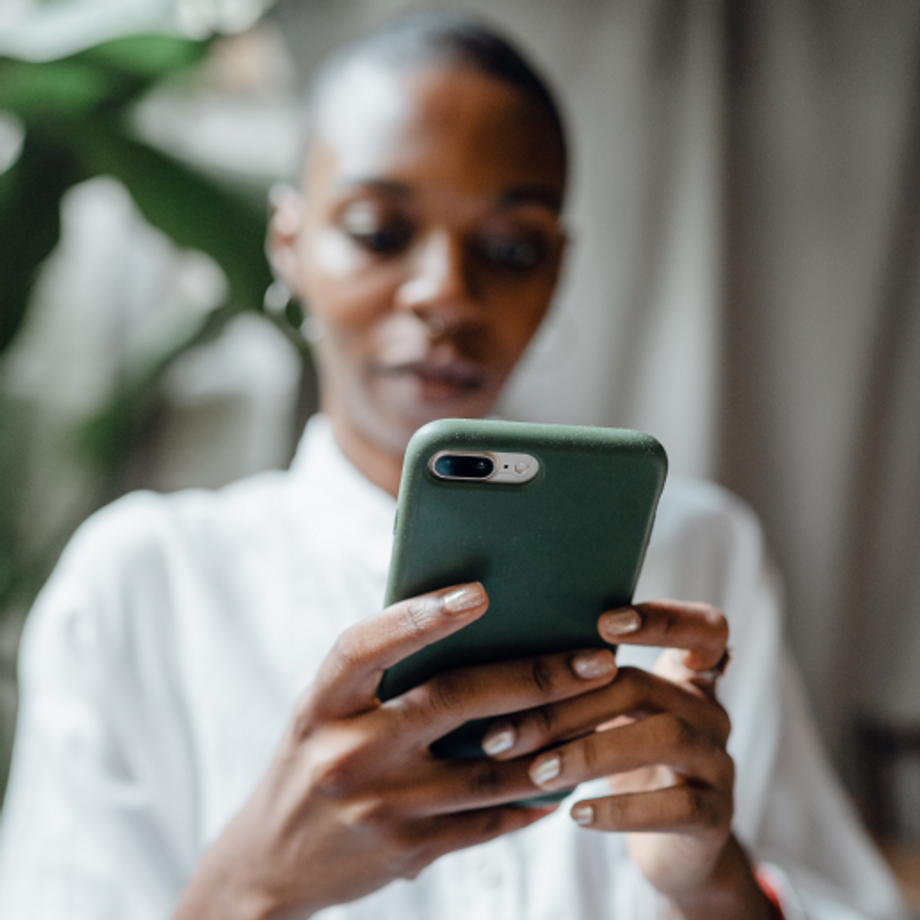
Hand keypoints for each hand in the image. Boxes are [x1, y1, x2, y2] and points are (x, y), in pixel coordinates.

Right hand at [172, 582, 618, 919]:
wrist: (268, 866)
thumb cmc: (310, 762)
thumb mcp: (323, 713)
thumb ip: (380, 678)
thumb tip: (470, 628)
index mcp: (322, 705)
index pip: (367, 647)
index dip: (420, 616)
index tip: (480, 593)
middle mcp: (348, 753)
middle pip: (453, 701)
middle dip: (534, 676)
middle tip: (593, 658)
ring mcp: (380, 807)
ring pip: (488, 768)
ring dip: (553, 740)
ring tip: (599, 712)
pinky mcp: (407, 852)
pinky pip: (487, 821)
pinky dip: (531, 797)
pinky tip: (564, 777)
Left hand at [481, 599, 773, 918]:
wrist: (673, 850)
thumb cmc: (626, 766)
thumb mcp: (610, 719)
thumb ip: (581, 685)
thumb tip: (498, 662)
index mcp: (686, 677)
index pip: (703, 627)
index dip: (662, 618)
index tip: (603, 621)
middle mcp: (710, 712)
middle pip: (643, 685)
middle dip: (568, 705)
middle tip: (506, 733)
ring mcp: (720, 763)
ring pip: (665, 737)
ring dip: (590, 753)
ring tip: (538, 772)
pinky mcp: (717, 817)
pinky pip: (677, 806)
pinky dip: (621, 809)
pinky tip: (576, 813)